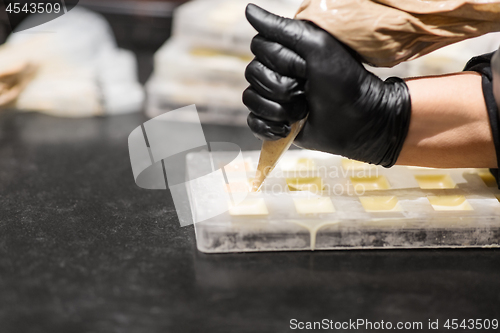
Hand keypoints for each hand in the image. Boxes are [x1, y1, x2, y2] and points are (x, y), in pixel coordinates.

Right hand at [243, 4, 411, 166]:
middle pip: (252, 74)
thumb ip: (283, 27)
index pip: (258, 47)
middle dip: (282, 87)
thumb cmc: (344, 81)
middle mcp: (276, 72)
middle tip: (306, 91)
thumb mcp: (317, 45)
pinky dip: (268, 128)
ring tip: (302, 111)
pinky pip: (253, 123)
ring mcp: (274, 98)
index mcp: (285, 51)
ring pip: (251, 99)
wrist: (358, 121)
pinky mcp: (273, 122)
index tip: (306, 67)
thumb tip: (249, 10)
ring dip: (279, 109)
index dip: (281, 60)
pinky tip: (287, 128)